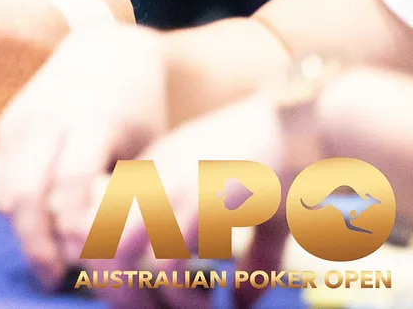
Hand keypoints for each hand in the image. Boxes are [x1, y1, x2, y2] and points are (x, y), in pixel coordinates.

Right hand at [0, 23, 167, 289]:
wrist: (104, 53)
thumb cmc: (139, 112)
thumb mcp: (148, 148)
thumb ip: (129, 195)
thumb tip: (121, 254)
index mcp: (91, 122)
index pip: (71, 185)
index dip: (72, 231)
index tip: (84, 264)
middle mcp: (48, 120)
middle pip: (25, 193)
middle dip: (36, 242)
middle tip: (51, 278)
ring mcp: (20, 121)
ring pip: (7, 191)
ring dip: (23, 232)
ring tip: (46, 262)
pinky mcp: (4, 126)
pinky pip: (3, 180)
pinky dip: (18, 211)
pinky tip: (40, 230)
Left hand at [95, 96, 289, 308]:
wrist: (317, 122)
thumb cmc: (291, 163)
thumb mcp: (260, 211)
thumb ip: (247, 258)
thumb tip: (238, 304)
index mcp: (154, 170)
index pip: (95, 219)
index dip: (111, 263)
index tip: (145, 290)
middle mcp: (152, 176)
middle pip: (95, 239)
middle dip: (119, 287)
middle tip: (159, 308)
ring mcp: (174, 186)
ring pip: (121, 254)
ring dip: (148, 295)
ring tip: (190, 308)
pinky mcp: (202, 202)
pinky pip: (169, 260)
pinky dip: (182, 293)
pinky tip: (211, 299)